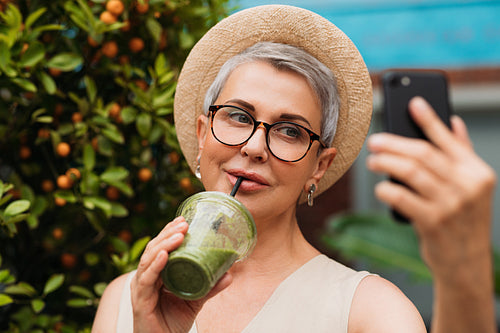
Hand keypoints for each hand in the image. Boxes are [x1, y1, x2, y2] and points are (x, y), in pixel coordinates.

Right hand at [131, 216, 231, 332]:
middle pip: (153, 249)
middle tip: (184, 223)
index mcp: (155, 274)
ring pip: (149, 260)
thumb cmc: (172, 322)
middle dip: (168, 233)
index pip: (160, 247)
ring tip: (179, 234)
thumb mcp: (195, 300)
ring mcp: (141, 288)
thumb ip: (209, 288)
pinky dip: (155, 266)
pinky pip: (147, 280)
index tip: (183, 220)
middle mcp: (145, 277)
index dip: (169, 232)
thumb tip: (229, 274)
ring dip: (164, 245)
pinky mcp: (141, 301)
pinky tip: (165, 255)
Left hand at [366, 96, 496, 331]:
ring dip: (385, 163)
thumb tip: (454, 121)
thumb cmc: (462, 220)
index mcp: (477, 172)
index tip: (412, 102)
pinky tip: (380, 186)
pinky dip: (386, 189)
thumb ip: (461, 154)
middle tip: (374, 142)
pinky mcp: (433, 222)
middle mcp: (467, 186)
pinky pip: (401, 197)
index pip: (447, 139)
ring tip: (372, 160)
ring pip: (410, 172)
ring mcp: (451, 205)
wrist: (466, 262)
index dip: (428, 118)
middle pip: (422, 154)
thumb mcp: (471, 187)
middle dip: (394, 144)